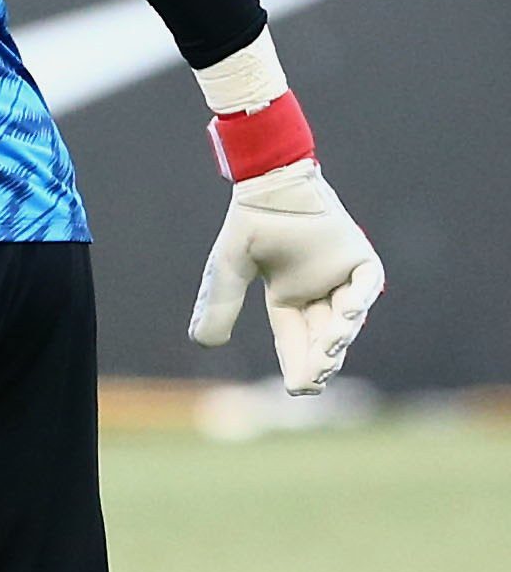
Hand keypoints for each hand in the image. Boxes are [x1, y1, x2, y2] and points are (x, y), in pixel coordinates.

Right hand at [188, 158, 383, 393]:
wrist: (271, 181)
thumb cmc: (251, 220)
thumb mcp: (229, 268)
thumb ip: (220, 303)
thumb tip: (204, 344)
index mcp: (289, 295)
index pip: (294, 338)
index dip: (297, 364)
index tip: (297, 390)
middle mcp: (319, 291)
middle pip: (323, 336)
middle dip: (320, 360)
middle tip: (314, 380)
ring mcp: (342, 276)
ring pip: (347, 317)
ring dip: (339, 336)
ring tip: (328, 352)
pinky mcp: (360, 258)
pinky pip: (367, 285)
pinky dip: (361, 301)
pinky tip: (348, 315)